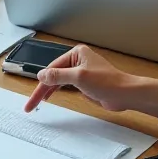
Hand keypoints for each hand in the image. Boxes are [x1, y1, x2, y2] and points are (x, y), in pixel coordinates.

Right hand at [24, 45, 157, 115]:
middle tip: (31, 104)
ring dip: (48, 91)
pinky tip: (51, 96)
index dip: (41, 84)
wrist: (125, 94)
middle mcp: (78, 60)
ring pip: (58, 81)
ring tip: (37, 103)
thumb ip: (58, 75)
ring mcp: (81, 72)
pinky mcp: (85, 82)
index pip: (52, 68)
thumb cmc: (108, 82)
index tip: (33, 97)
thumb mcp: (79, 77)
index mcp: (76, 54)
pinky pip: (66, 86)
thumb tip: (41, 74)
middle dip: (42, 90)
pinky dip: (57, 91)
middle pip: (53, 75)